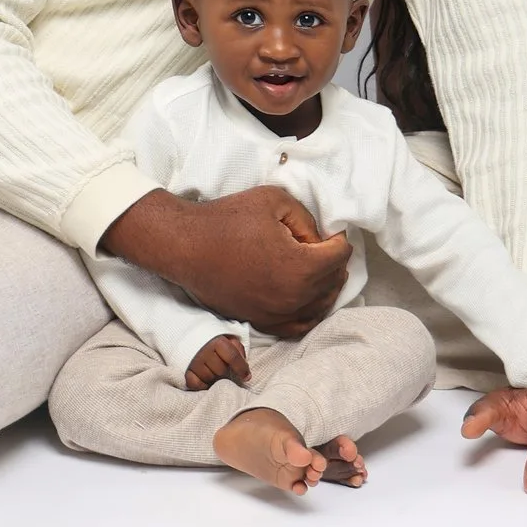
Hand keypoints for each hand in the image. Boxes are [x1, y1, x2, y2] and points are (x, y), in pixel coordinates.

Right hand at [99, 187, 351, 338]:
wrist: (187, 245)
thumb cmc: (228, 219)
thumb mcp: (276, 201)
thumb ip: (308, 220)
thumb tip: (321, 238)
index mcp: (301, 267)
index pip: (340, 255)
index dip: (337, 239)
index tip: (327, 230)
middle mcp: (293, 297)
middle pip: (333, 282)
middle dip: (333, 261)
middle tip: (323, 245)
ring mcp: (276, 314)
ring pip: (320, 306)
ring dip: (325, 286)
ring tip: (319, 268)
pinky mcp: (261, 321)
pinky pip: (298, 326)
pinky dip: (309, 312)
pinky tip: (307, 297)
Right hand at [185, 333, 250, 389]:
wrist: (185, 330)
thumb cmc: (211, 336)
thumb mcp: (226, 336)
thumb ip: (237, 348)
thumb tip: (245, 365)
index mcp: (216, 341)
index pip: (233, 357)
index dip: (242, 368)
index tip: (247, 377)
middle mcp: (204, 351)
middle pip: (221, 370)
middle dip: (224, 369)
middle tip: (221, 365)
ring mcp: (193, 362)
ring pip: (210, 378)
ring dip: (213, 376)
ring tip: (212, 369)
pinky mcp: (185, 370)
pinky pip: (195, 384)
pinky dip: (201, 384)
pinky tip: (204, 379)